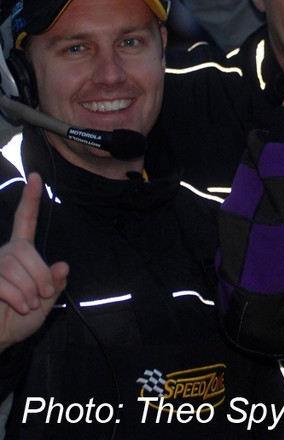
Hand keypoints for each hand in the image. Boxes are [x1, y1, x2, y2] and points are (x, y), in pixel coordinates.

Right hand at [0, 174, 69, 352]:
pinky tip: (19, 307)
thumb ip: (55, 284)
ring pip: (15, 267)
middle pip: (27, 251)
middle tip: (43, 295)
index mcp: (21, 253)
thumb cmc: (19, 321)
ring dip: (29, 290)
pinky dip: (17, 297)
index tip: (36, 177)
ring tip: (28, 304)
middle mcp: (4, 254)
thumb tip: (63, 265)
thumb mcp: (46, 303)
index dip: (30, 200)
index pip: (26, 222)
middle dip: (41, 276)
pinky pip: (4, 281)